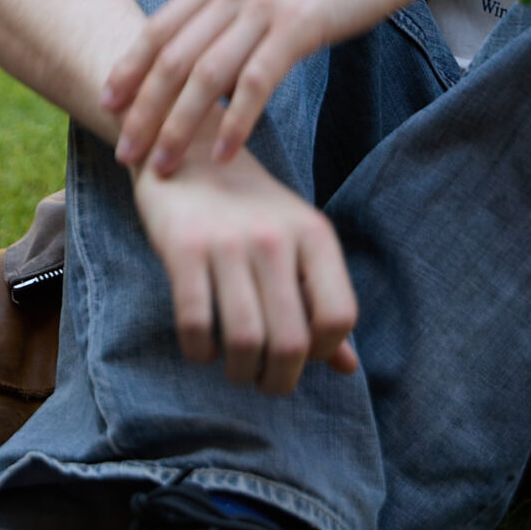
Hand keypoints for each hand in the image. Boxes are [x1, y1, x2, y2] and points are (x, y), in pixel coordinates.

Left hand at [103, 0, 424, 173]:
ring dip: (179, 126)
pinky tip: (225, 154)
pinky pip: (255, 83)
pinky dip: (235, 122)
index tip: (107, 103)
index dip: (129, 68)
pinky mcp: (298, 26)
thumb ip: (230, 5)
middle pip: (171, 57)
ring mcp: (263, 5)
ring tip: (164, 166)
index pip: (158, 27)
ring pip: (205, 75)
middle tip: (124, 152)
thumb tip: (204, 50)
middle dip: (143, 109)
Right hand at [134, 141, 357, 394]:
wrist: (186, 148)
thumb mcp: (295, 241)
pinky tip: (201, 347)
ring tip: (236, 370)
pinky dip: (200, 351)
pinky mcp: (183, 247)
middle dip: (279, 379)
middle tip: (265, 381)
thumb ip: (320, 299)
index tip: (302, 355)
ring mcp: (228, 241)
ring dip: (241, 372)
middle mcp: (276, 237)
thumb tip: (347, 367)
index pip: (339, 317)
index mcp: (314, 234)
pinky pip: (195, 323)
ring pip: (246, 341)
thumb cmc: (248, 208)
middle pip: (292, 341)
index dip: (324, 352)